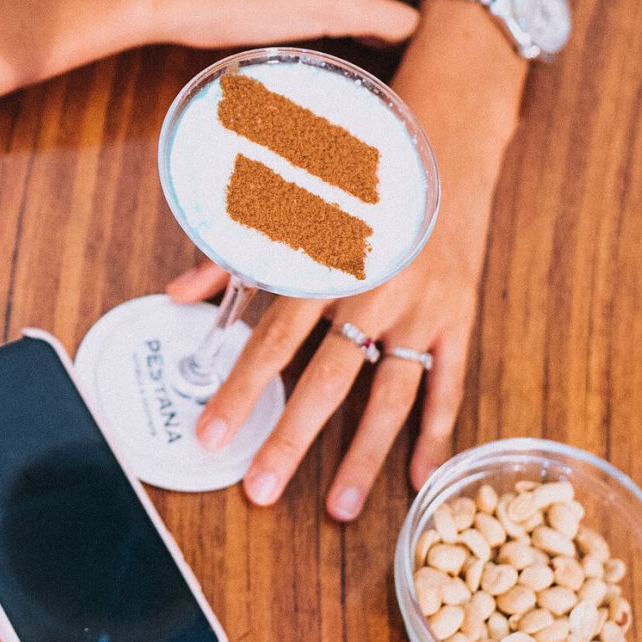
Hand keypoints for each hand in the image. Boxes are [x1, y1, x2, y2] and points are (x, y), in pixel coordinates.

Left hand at [166, 77, 501, 517]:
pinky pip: (448, 383)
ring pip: (390, 393)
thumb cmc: (359, 170)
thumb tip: (180, 296)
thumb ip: (234, 254)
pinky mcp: (461, 313)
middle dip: (290, 438)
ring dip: (362, 455)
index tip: (211, 435)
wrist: (446, 134)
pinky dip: (437, 433)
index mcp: (326, 256)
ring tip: (335, 508)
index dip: (240, 390)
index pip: (273, 339)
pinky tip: (420, 480)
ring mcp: (423, 304)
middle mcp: (375, 285)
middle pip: (326, 378)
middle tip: (259, 489)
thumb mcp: (293, 201)